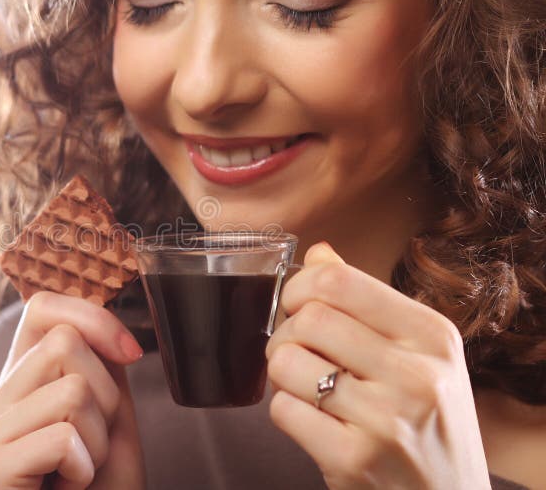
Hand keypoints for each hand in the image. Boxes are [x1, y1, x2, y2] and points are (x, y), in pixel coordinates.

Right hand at [0, 291, 146, 489]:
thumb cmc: (104, 485)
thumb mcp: (109, 410)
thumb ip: (97, 360)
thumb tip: (100, 307)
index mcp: (20, 381)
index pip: (43, 308)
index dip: (95, 318)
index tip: (131, 353)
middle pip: (65, 345)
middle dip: (105, 397)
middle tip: (92, 443)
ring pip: (72, 390)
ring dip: (98, 438)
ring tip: (81, 469)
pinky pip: (63, 437)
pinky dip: (85, 468)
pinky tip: (71, 488)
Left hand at [265, 242, 490, 488]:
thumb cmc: (426, 421)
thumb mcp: (420, 354)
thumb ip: (366, 301)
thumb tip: (318, 254)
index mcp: (432, 334)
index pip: (338, 281)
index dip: (299, 287)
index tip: (297, 305)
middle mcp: (417, 373)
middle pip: (308, 318)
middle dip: (285, 332)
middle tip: (296, 351)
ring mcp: (386, 419)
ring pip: (286, 362)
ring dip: (281, 372)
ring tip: (304, 384)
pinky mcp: (354, 458)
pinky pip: (283, 409)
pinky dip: (285, 410)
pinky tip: (313, 420)